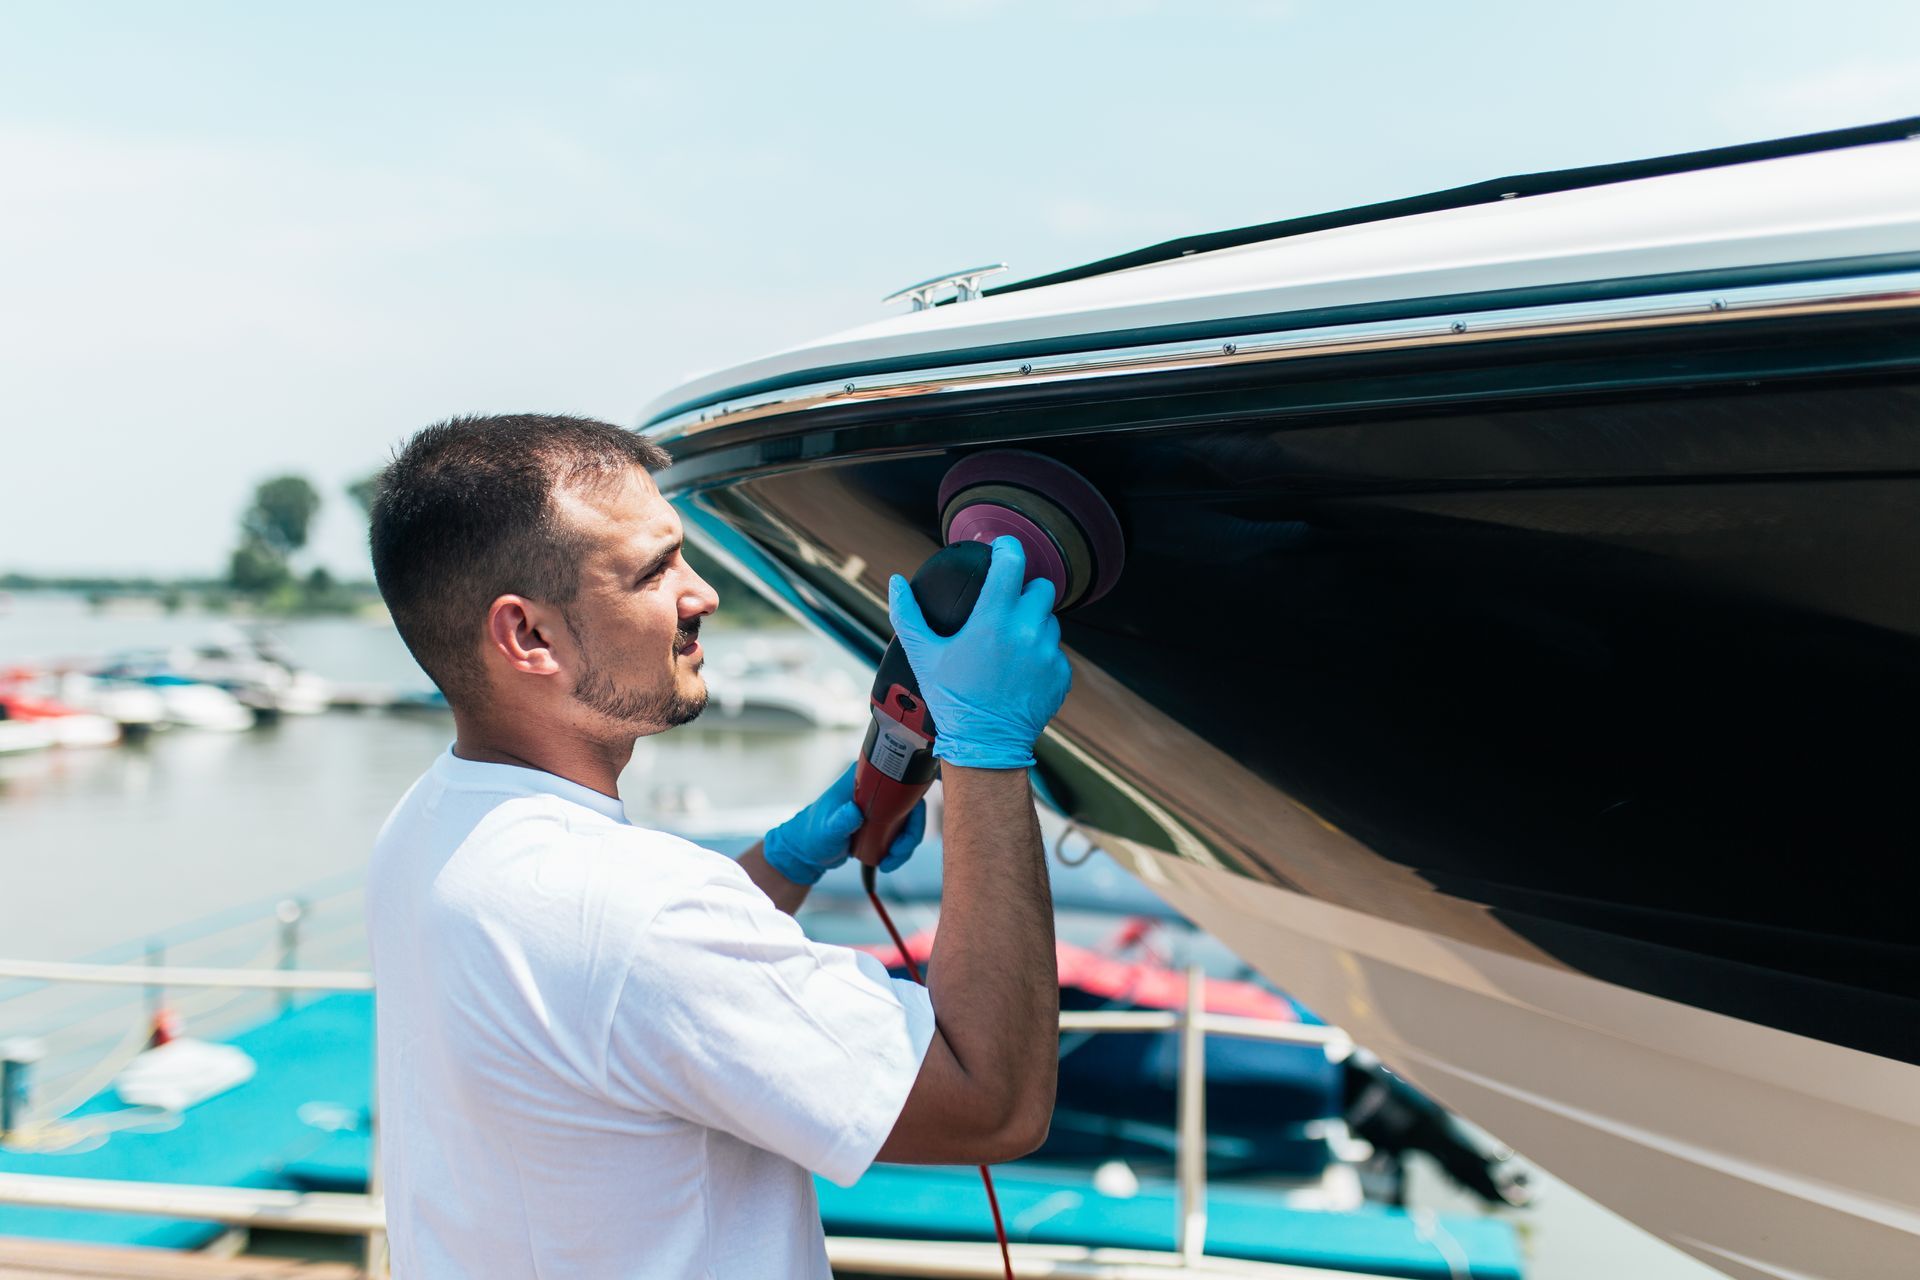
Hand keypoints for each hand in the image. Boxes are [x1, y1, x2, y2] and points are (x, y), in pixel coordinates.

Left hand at [762, 762, 925, 884]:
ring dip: (906, 843)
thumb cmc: (812, 835)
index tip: (909, 823)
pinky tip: (888, 862)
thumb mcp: (827, 829)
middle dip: (911, 831)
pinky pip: (901, 832)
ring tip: (890, 862)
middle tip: (899, 851)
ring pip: (909, 820)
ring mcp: (880, 805)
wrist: (808, 850)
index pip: (900, 779)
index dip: (912, 799)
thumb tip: (855, 811)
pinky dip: (900, 848)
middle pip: (911, 803)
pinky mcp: (882, 821)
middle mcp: (876, 787)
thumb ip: (840, 820)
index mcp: (863, 778)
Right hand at [888, 535, 1071, 770]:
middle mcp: (1026, 631)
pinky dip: (1042, 657)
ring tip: (1010, 648)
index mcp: (993, 619)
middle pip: (1041, 588)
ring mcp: (1048, 654)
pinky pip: (1056, 652)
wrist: (984, 745)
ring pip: (1050, 621)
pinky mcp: (1061, 674)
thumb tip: (895, 582)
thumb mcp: (924, 655)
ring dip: (1034, 626)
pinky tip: (1020, 673)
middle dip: (1025, 593)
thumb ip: (908, 614)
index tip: (1003, 550)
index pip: (1013, 562)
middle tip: (1006, 610)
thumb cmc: (952, 700)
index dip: (1008, 549)